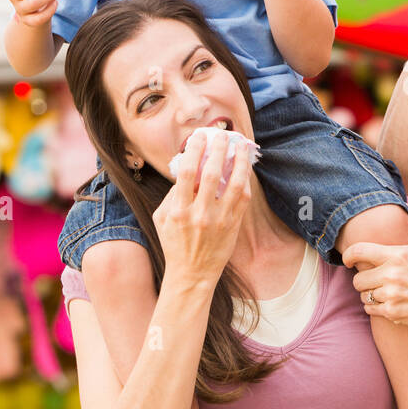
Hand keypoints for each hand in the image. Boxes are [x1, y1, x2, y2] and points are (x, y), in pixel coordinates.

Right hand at [151, 131, 251, 287]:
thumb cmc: (174, 243)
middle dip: (219, 149)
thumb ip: (172, 194)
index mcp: (178, 210)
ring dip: (239, 160)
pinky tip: (245, 167)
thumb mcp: (162, 218)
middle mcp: (200, 214)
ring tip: (241, 145)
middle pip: (213, 172)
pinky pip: (243, 197)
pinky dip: (245, 179)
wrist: (192, 274)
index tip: (200, 136)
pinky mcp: (233, 225)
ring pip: (235, 183)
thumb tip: (187, 169)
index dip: (195, 150)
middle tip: (223, 134)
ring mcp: (220, 220)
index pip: (187, 171)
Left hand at [341, 212, 407, 333]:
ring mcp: (392, 295)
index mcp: (397, 256)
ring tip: (381, 291)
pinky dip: (373, 307)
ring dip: (369, 294)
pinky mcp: (392, 312)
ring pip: (363, 295)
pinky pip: (369, 309)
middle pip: (357, 279)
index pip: (358, 252)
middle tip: (372, 279)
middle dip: (363, 279)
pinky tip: (385, 302)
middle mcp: (392, 275)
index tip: (347, 260)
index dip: (347, 256)